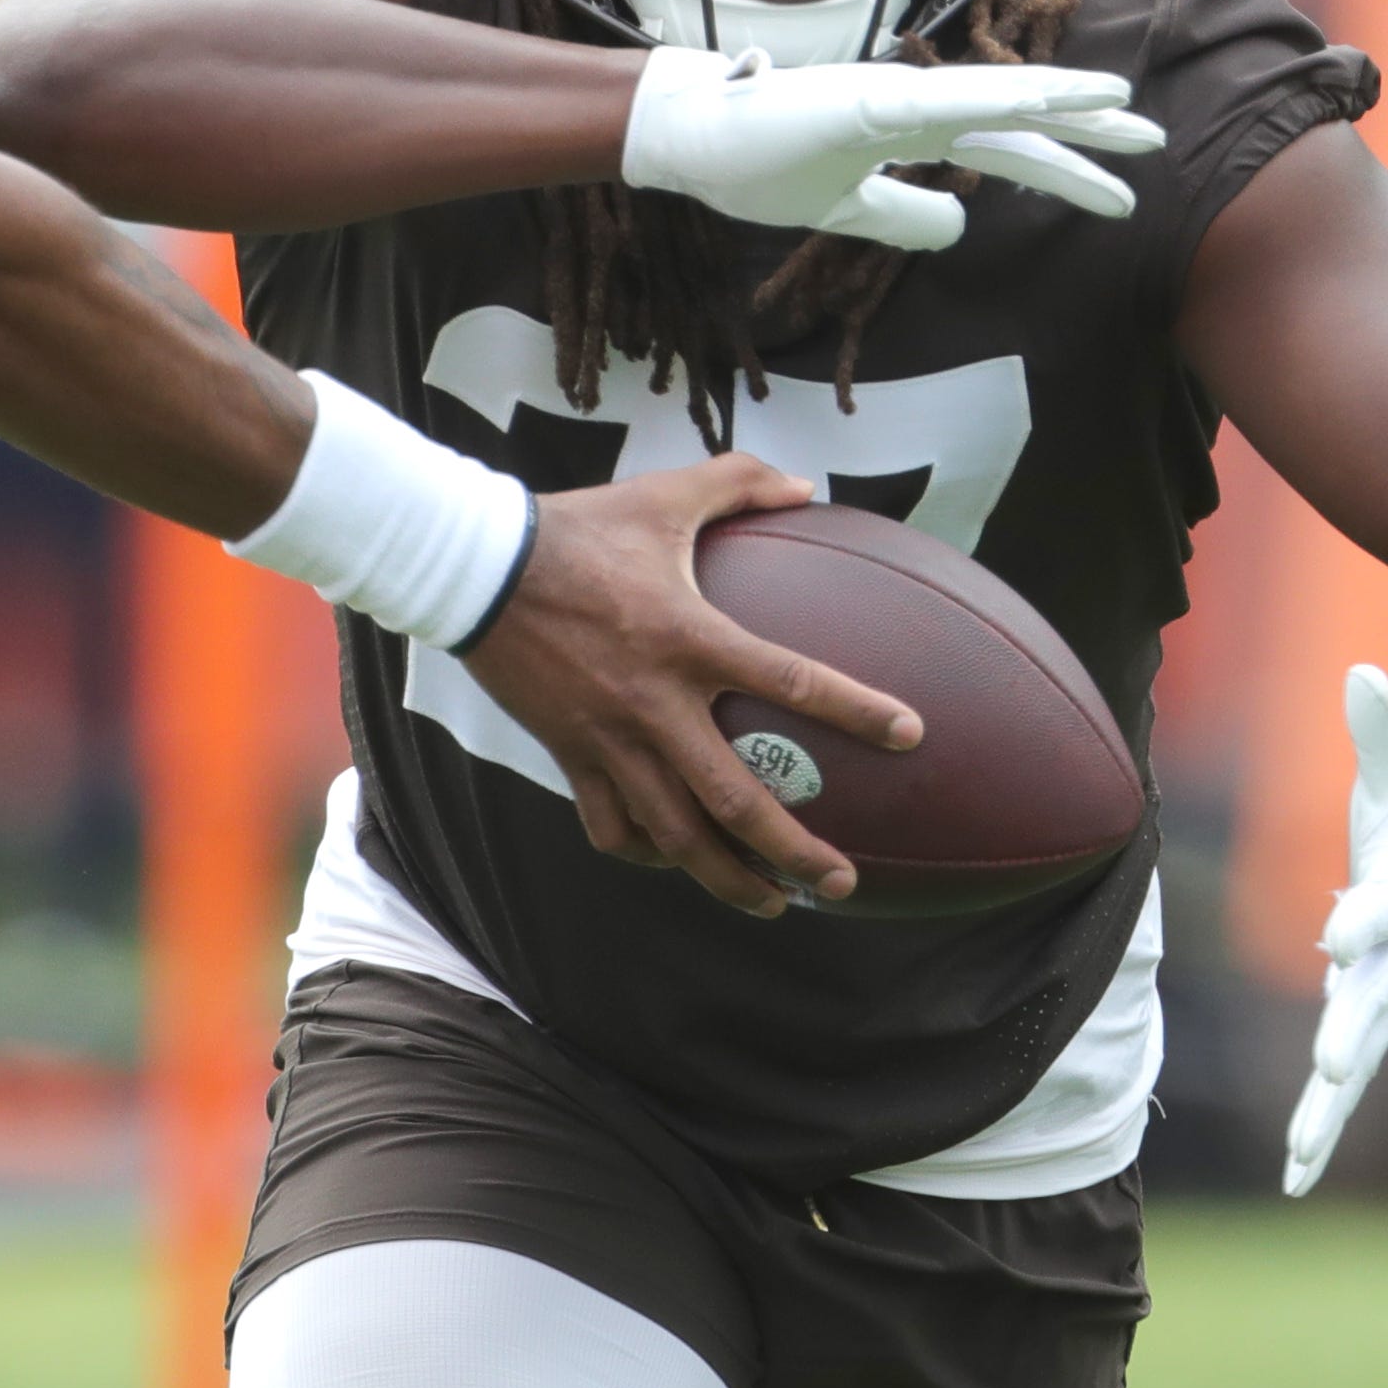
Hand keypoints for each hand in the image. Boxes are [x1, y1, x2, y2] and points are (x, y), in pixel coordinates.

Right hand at [462, 454, 924, 915]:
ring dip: (728, 878)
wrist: (476, 568)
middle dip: (794, 852)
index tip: (910, 735)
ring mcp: (609, 739)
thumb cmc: (576, 528)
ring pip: (674, 836)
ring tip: (773, 904)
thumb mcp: (662, 495)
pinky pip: (611, 826)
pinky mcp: (570, 756)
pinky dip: (647, 853)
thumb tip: (806, 486)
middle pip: (735, 801)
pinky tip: (674, 860)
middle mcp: (655, 702)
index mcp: (689, 638)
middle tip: (841, 882)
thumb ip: (737, 484)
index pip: (790, 680)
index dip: (856, 710)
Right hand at [621, 49, 1166, 251]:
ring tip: (1123, 109)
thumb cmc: (749, 160)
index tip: (1119, 191)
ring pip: (993, 99)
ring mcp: (888, 97)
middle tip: (1153, 143)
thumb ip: (900, 214)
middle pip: (1016, 120)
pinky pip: (942, 101)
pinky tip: (1043, 99)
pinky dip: (996, 98)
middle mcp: (909, 107)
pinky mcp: (862, 99)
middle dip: (1085, 134)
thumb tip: (959, 224)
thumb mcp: (841, 209)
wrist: (681, 133)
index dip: (1063, 165)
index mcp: (907, 133)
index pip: (1002, 148)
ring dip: (1061, 103)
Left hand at [1282, 665, 1387, 1195]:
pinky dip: (1323, 1122)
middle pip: (1372, 1001)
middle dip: (1351, 1037)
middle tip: (1329, 1075)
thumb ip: (1381, 724)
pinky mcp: (1375, 1010)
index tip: (1335, 933)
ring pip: (1356, 1057)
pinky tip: (1296, 1171)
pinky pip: (1345, 1075)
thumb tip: (1363, 672)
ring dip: (1328, 1110)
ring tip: (1297, 1163)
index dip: (1360, 919)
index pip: (1382, 908)